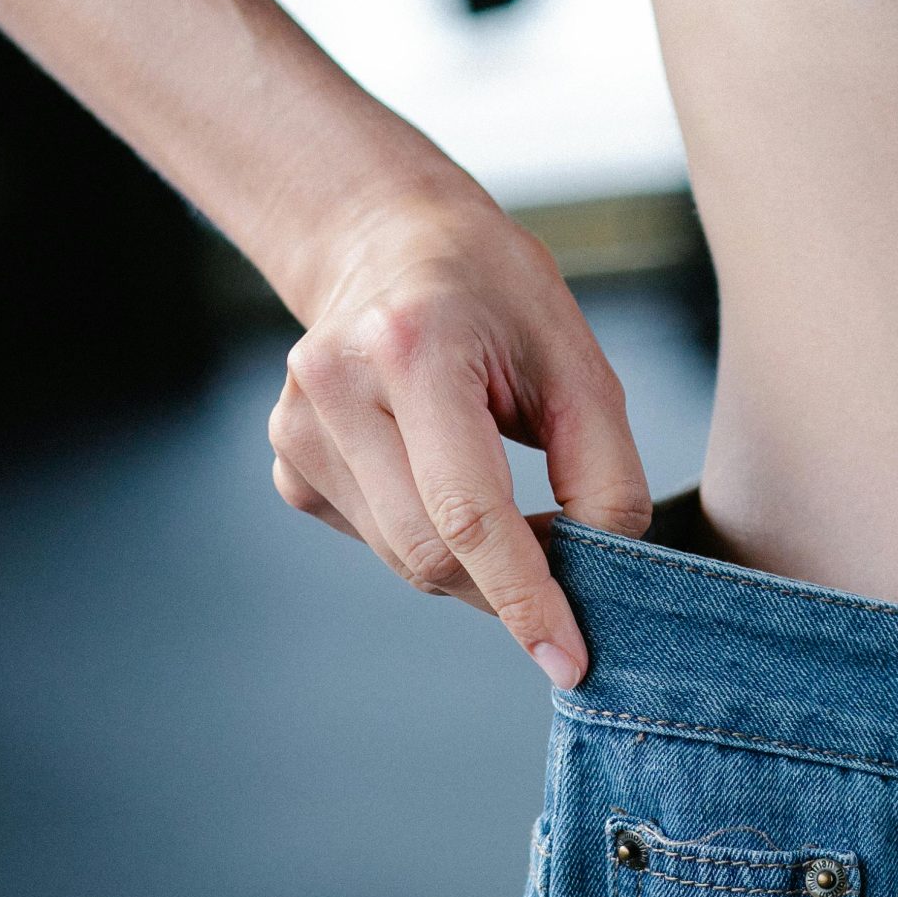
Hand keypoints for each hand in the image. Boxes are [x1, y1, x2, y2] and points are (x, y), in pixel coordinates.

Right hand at [265, 200, 652, 685]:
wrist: (387, 239)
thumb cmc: (492, 290)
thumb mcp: (576, 356)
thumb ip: (604, 466)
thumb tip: (607, 566)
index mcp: (411, 345)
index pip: (468, 511)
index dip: (525, 596)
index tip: (570, 657)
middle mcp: (335, 385)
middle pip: (431, 552)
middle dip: (509, 586)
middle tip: (568, 569)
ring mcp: (298, 428)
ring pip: (405, 560)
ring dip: (475, 564)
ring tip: (510, 499)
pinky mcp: (290, 463)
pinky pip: (379, 542)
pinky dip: (434, 539)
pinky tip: (446, 477)